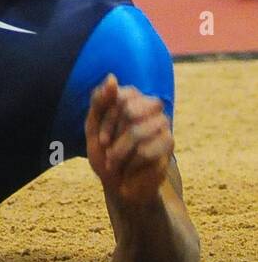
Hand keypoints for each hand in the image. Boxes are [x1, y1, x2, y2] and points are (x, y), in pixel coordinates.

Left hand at [85, 74, 172, 206]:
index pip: (120, 96)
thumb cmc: (105, 154)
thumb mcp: (93, 128)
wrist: (119, 184)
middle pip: (129, 110)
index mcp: (132, 100)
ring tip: (116, 161)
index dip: (107, 118)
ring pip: (137, 131)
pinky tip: (131, 167)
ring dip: (119, 151)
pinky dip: (131, 162)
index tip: (101, 138)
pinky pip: (146, 150)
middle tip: (108, 148)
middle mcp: (151, 108)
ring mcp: (163, 124)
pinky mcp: (169, 144)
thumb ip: (99, 102)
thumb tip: (112, 77)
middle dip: (113, 133)